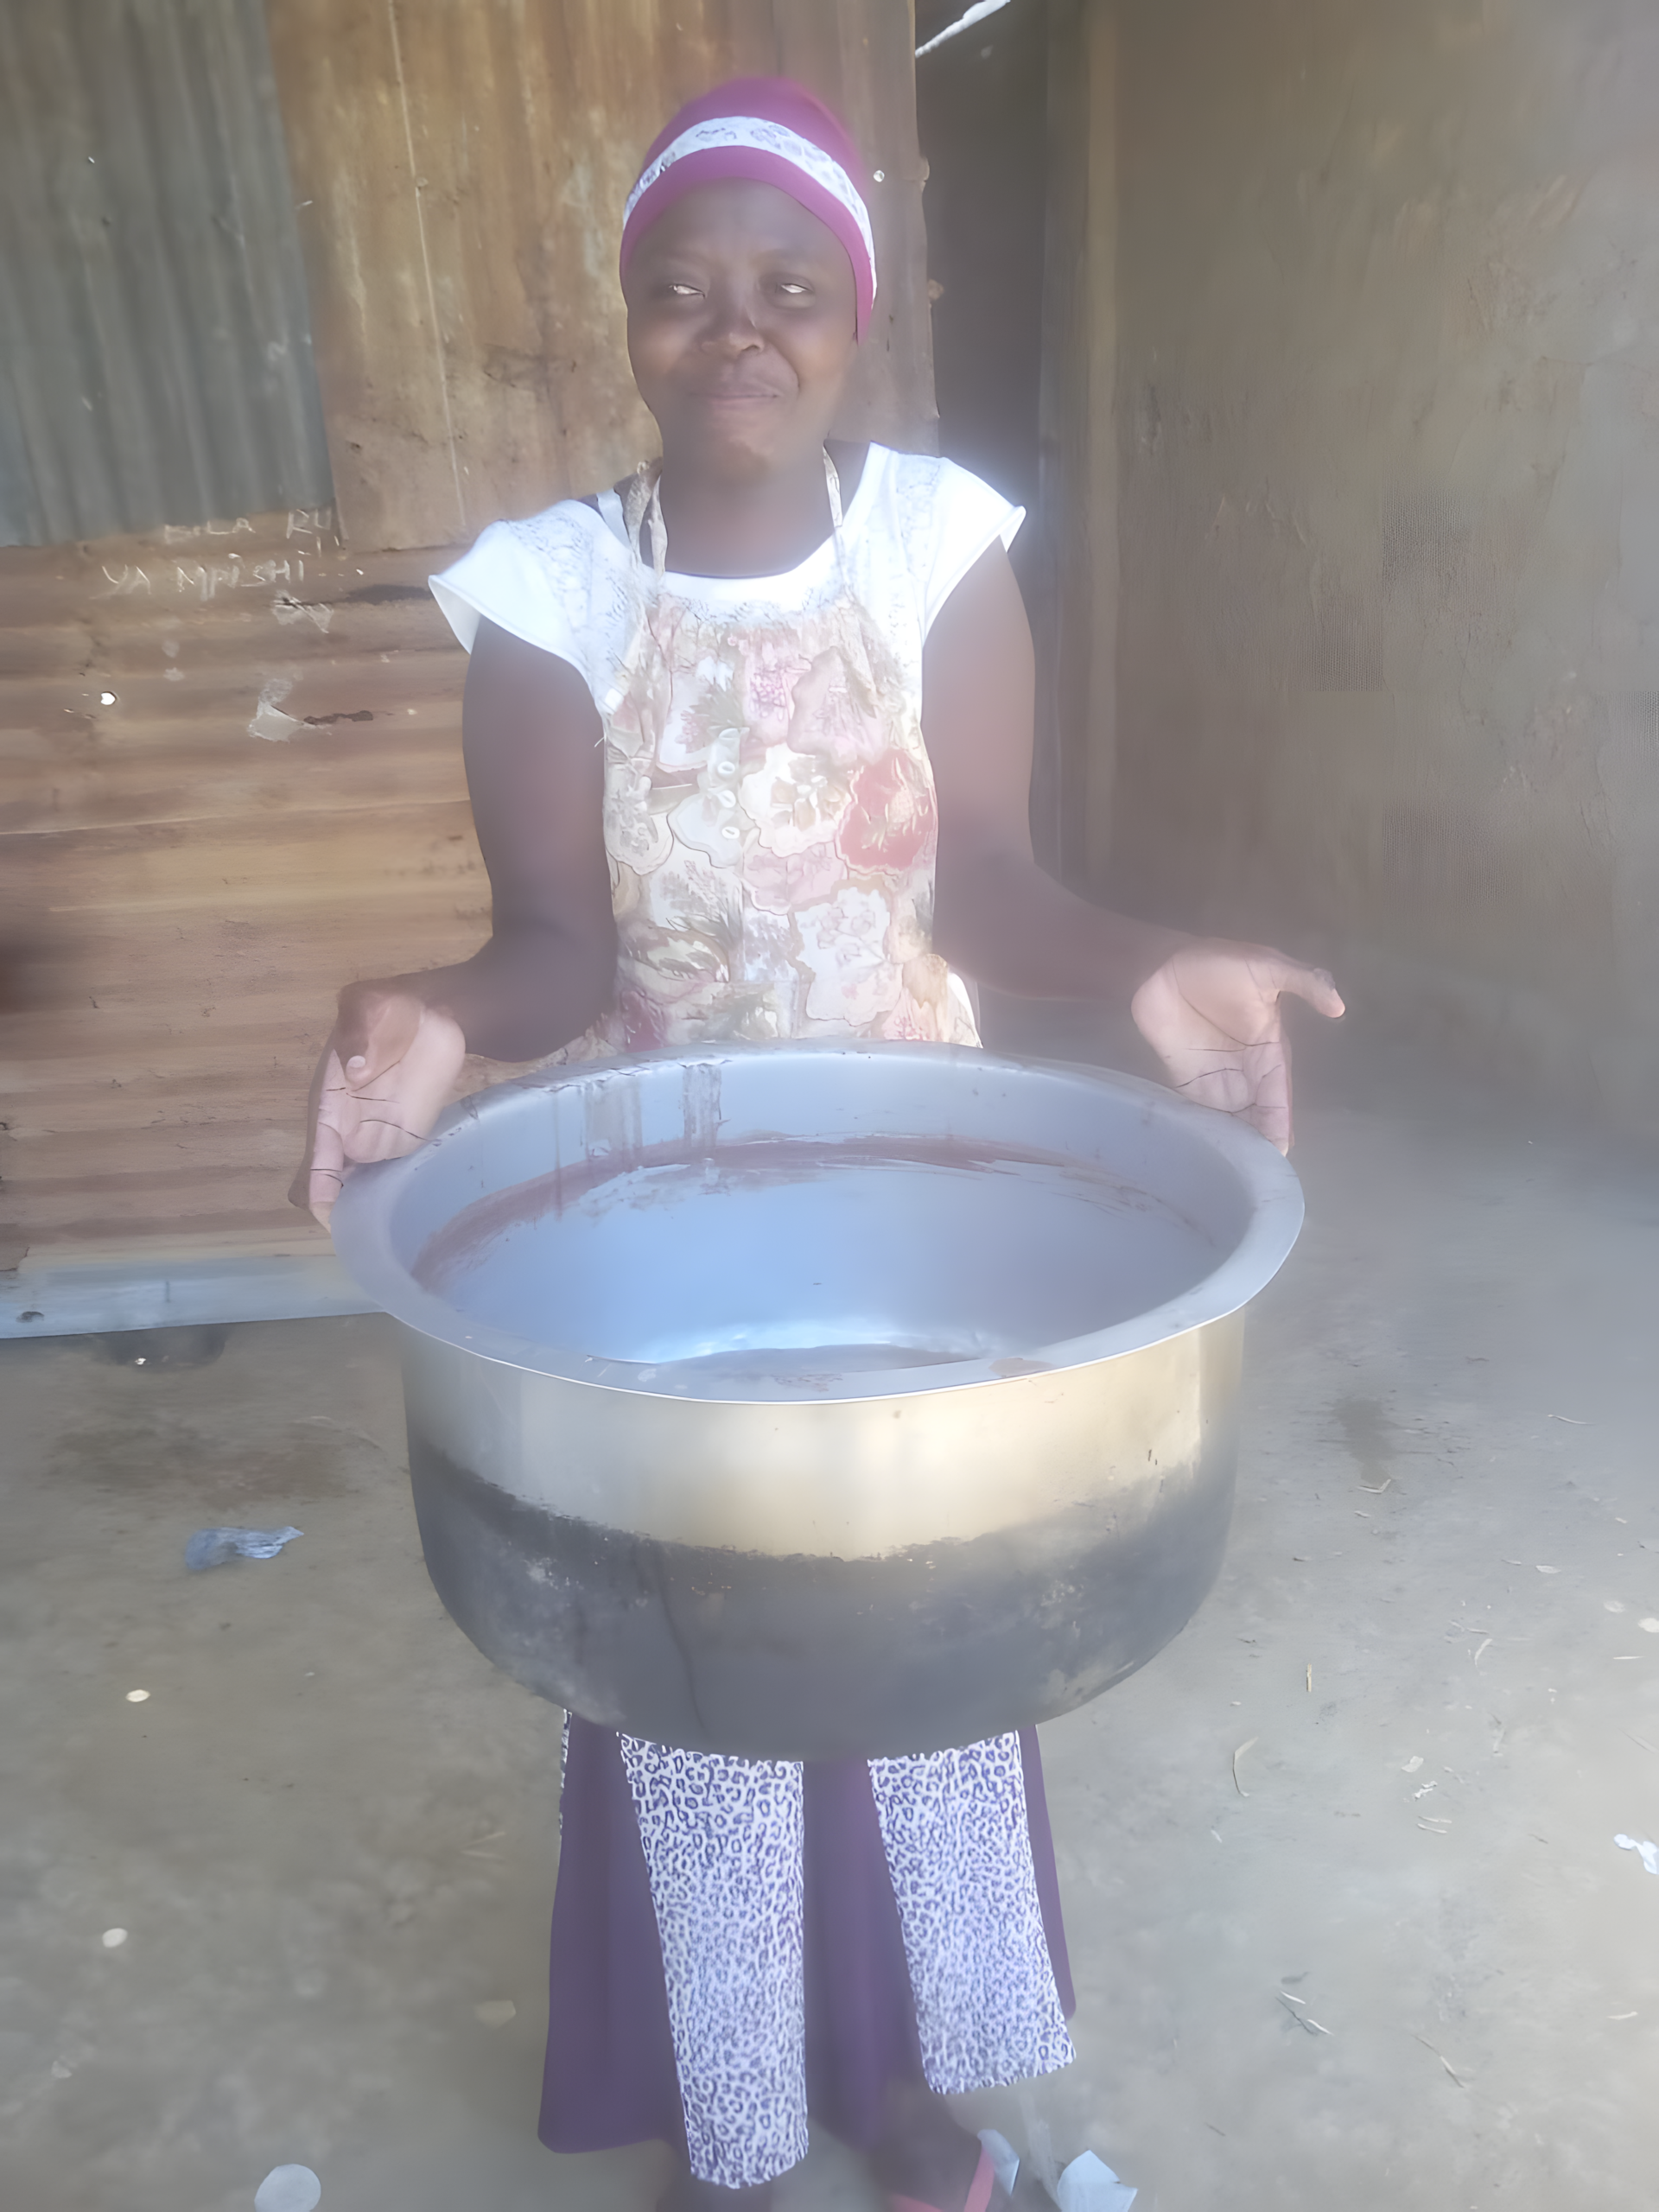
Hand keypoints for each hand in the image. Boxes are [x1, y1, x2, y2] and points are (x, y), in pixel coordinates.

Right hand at [291, 985, 466, 1226]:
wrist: (441, 1009)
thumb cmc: (395, 1006)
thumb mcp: (368, 1002)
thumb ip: (357, 1030)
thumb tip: (353, 1071)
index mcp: (327, 1105)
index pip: (314, 1162)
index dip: (318, 1191)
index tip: (338, 1215)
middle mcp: (348, 1130)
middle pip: (335, 1189)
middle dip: (346, 1216)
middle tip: (376, 1237)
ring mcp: (379, 1137)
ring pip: (362, 1189)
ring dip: (371, 1212)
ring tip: (396, 1235)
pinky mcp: (410, 1137)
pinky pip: (394, 1176)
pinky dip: (399, 1197)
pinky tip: (418, 1213)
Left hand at [1129, 941, 1343, 1153]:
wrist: (1165, 962)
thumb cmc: (1220, 963)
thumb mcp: (1267, 967)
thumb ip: (1304, 981)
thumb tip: (1339, 1006)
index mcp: (1270, 1053)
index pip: (1279, 1099)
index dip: (1279, 1126)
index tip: (1280, 1154)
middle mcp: (1246, 1074)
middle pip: (1257, 1120)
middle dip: (1259, 1147)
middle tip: (1255, 1177)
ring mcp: (1215, 1080)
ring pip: (1230, 1123)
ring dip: (1233, 1145)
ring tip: (1231, 1173)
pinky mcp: (1184, 1081)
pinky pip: (1197, 1115)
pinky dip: (1201, 1133)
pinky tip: (1202, 1155)